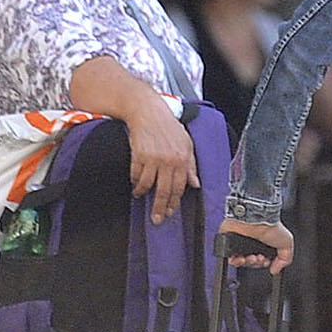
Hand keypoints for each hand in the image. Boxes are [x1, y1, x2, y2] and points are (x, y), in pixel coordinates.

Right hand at [123, 99, 197, 224]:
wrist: (148, 112)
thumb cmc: (168, 126)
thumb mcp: (186, 144)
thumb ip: (191, 165)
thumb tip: (195, 184)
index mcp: (183, 159)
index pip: (180, 188)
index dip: (174, 202)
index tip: (170, 212)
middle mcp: (169, 160)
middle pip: (164, 191)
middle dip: (160, 208)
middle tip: (156, 219)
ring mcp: (153, 158)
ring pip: (148, 185)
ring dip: (143, 193)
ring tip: (140, 195)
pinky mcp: (139, 155)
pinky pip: (136, 175)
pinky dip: (135, 181)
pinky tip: (135, 183)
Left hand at [220, 218, 294, 271]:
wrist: (256, 219)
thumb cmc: (270, 226)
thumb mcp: (287, 243)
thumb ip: (285, 259)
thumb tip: (276, 270)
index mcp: (264, 243)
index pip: (262, 260)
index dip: (263, 264)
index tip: (266, 261)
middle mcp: (251, 243)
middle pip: (251, 263)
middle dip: (256, 264)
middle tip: (259, 258)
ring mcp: (240, 243)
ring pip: (241, 262)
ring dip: (246, 263)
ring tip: (250, 257)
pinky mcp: (230, 242)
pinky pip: (229, 257)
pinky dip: (235, 261)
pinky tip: (240, 258)